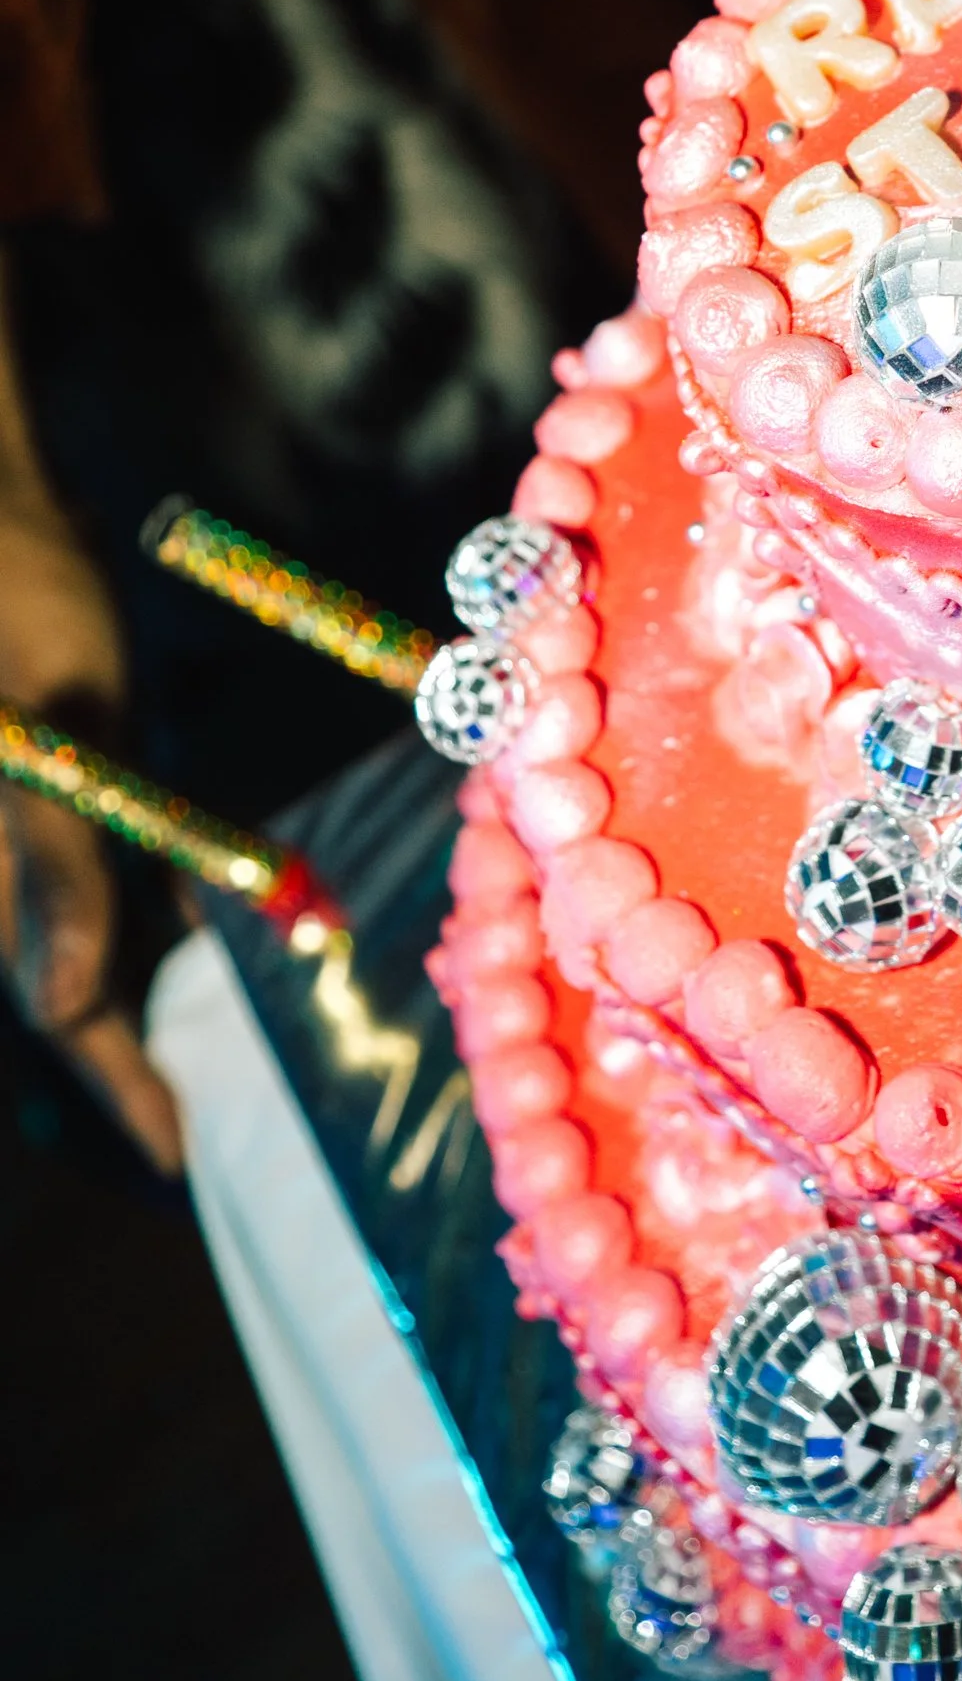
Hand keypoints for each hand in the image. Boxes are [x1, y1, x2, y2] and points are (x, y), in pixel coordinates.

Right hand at [0, 296, 182, 1170]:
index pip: (62, 1013)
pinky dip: (163, 910)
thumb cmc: (13, 618)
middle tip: (213, 1131)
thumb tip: (66, 1006)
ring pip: (103, 938)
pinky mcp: (78, 783)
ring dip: (154, 992)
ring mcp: (47, 829)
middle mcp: (14, 871)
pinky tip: (220, 937)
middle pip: (83, 992)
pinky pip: (119, 871)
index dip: (119, 1088)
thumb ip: (57, 874)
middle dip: (139, 1060)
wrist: (4, 524)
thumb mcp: (42, 748)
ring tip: (221, 1057)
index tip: (180, 1156)